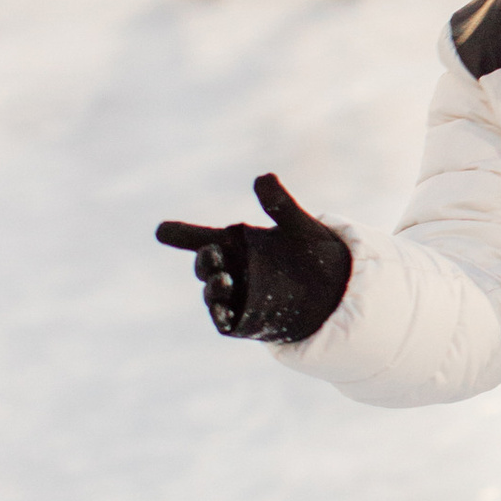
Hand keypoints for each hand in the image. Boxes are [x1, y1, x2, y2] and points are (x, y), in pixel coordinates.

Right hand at [155, 174, 352, 341]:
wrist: (339, 290)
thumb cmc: (315, 252)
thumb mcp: (299, 226)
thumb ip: (280, 204)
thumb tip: (263, 178)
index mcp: (237, 245)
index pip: (202, 238)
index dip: (181, 234)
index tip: (161, 230)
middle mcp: (232, 270)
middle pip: (205, 265)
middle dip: (204, 260)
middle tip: (214, 252)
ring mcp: (237, 296)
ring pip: (212, 294)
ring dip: (212, 288)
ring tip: (224, 280)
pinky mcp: (247, 321)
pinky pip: (226, 321)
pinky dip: (221, 317)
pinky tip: (223, 311)